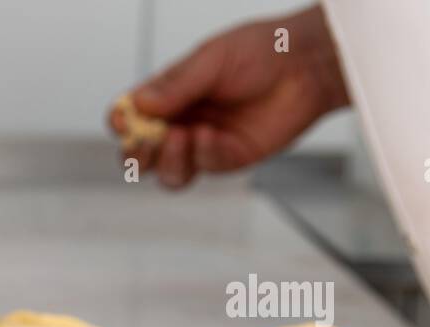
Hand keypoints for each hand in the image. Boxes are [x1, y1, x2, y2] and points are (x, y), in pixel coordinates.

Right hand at [111, 4, 349, 188]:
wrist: (308, 64)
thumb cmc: (262, 52)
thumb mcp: (212, 59)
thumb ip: (176, 85)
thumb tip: (138, 104)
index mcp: (169, 95)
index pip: (130, 116)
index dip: (121, 122)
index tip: (123, 121)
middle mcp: (181, 122)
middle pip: (141, 154)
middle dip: (137, 154)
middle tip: (144, 143)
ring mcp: (203, 144)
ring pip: (169, 172)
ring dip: (167, 161)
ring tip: (179, 138)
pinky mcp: (229, 157)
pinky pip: (205, 166)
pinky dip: (203, 153)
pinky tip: (212, 135)